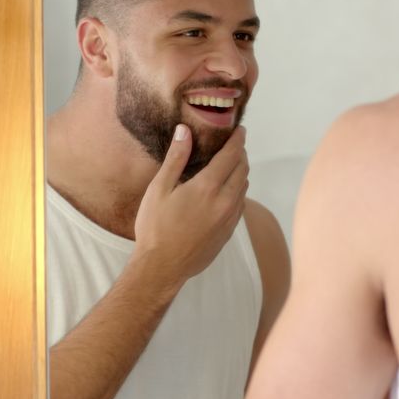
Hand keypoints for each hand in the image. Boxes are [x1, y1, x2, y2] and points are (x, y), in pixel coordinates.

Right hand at [132, 124, 249, 291]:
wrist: (162, 268)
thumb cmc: (155, 228)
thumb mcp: (159, 189)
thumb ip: (175, 158)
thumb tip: (184, 130)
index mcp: (207, 187)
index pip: (232, 155)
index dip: (237, 140)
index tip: (240, 130)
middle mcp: (225, 202)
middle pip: (243, 169)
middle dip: (240, 153)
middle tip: (233, 145)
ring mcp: (229, 219)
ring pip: (244, 187)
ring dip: (240, 172)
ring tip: (229, 165)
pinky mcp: (228, 232)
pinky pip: (240, 205)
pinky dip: (237, 191)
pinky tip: (225, 191)